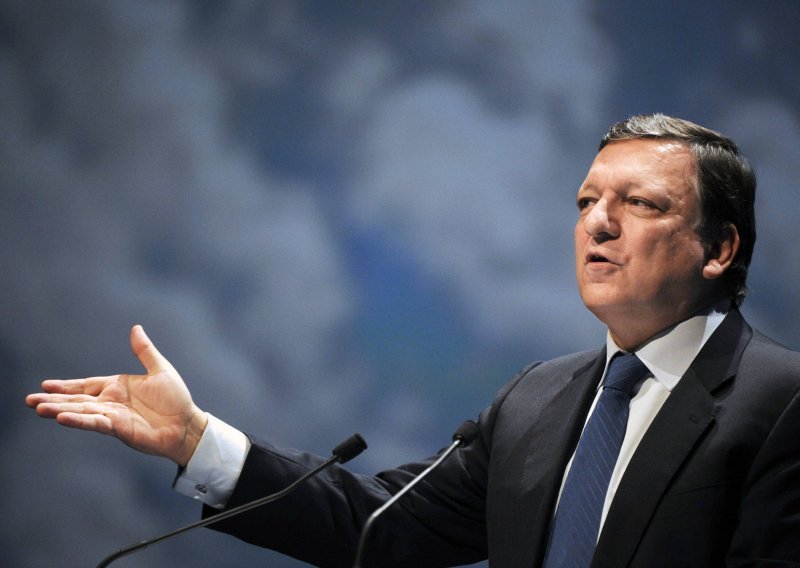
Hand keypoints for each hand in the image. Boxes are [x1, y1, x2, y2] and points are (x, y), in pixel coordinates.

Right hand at [25, 325, 206, 465]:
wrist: (187, 424)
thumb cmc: (176, 399)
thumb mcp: (160, 369)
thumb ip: (144, 351)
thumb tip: (136, 328)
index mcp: (117, 387)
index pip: (86, 385)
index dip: (66, 386)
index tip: (45, 385)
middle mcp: (111, 402)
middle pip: (77, 400)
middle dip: (54, 400)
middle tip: (30, 400)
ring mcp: (113, 416)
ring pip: (81, 412)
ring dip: (60, 410)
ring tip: (39, 409)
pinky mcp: (119, 428)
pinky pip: (95, 423)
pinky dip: (79, 420)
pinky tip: (63, 418)